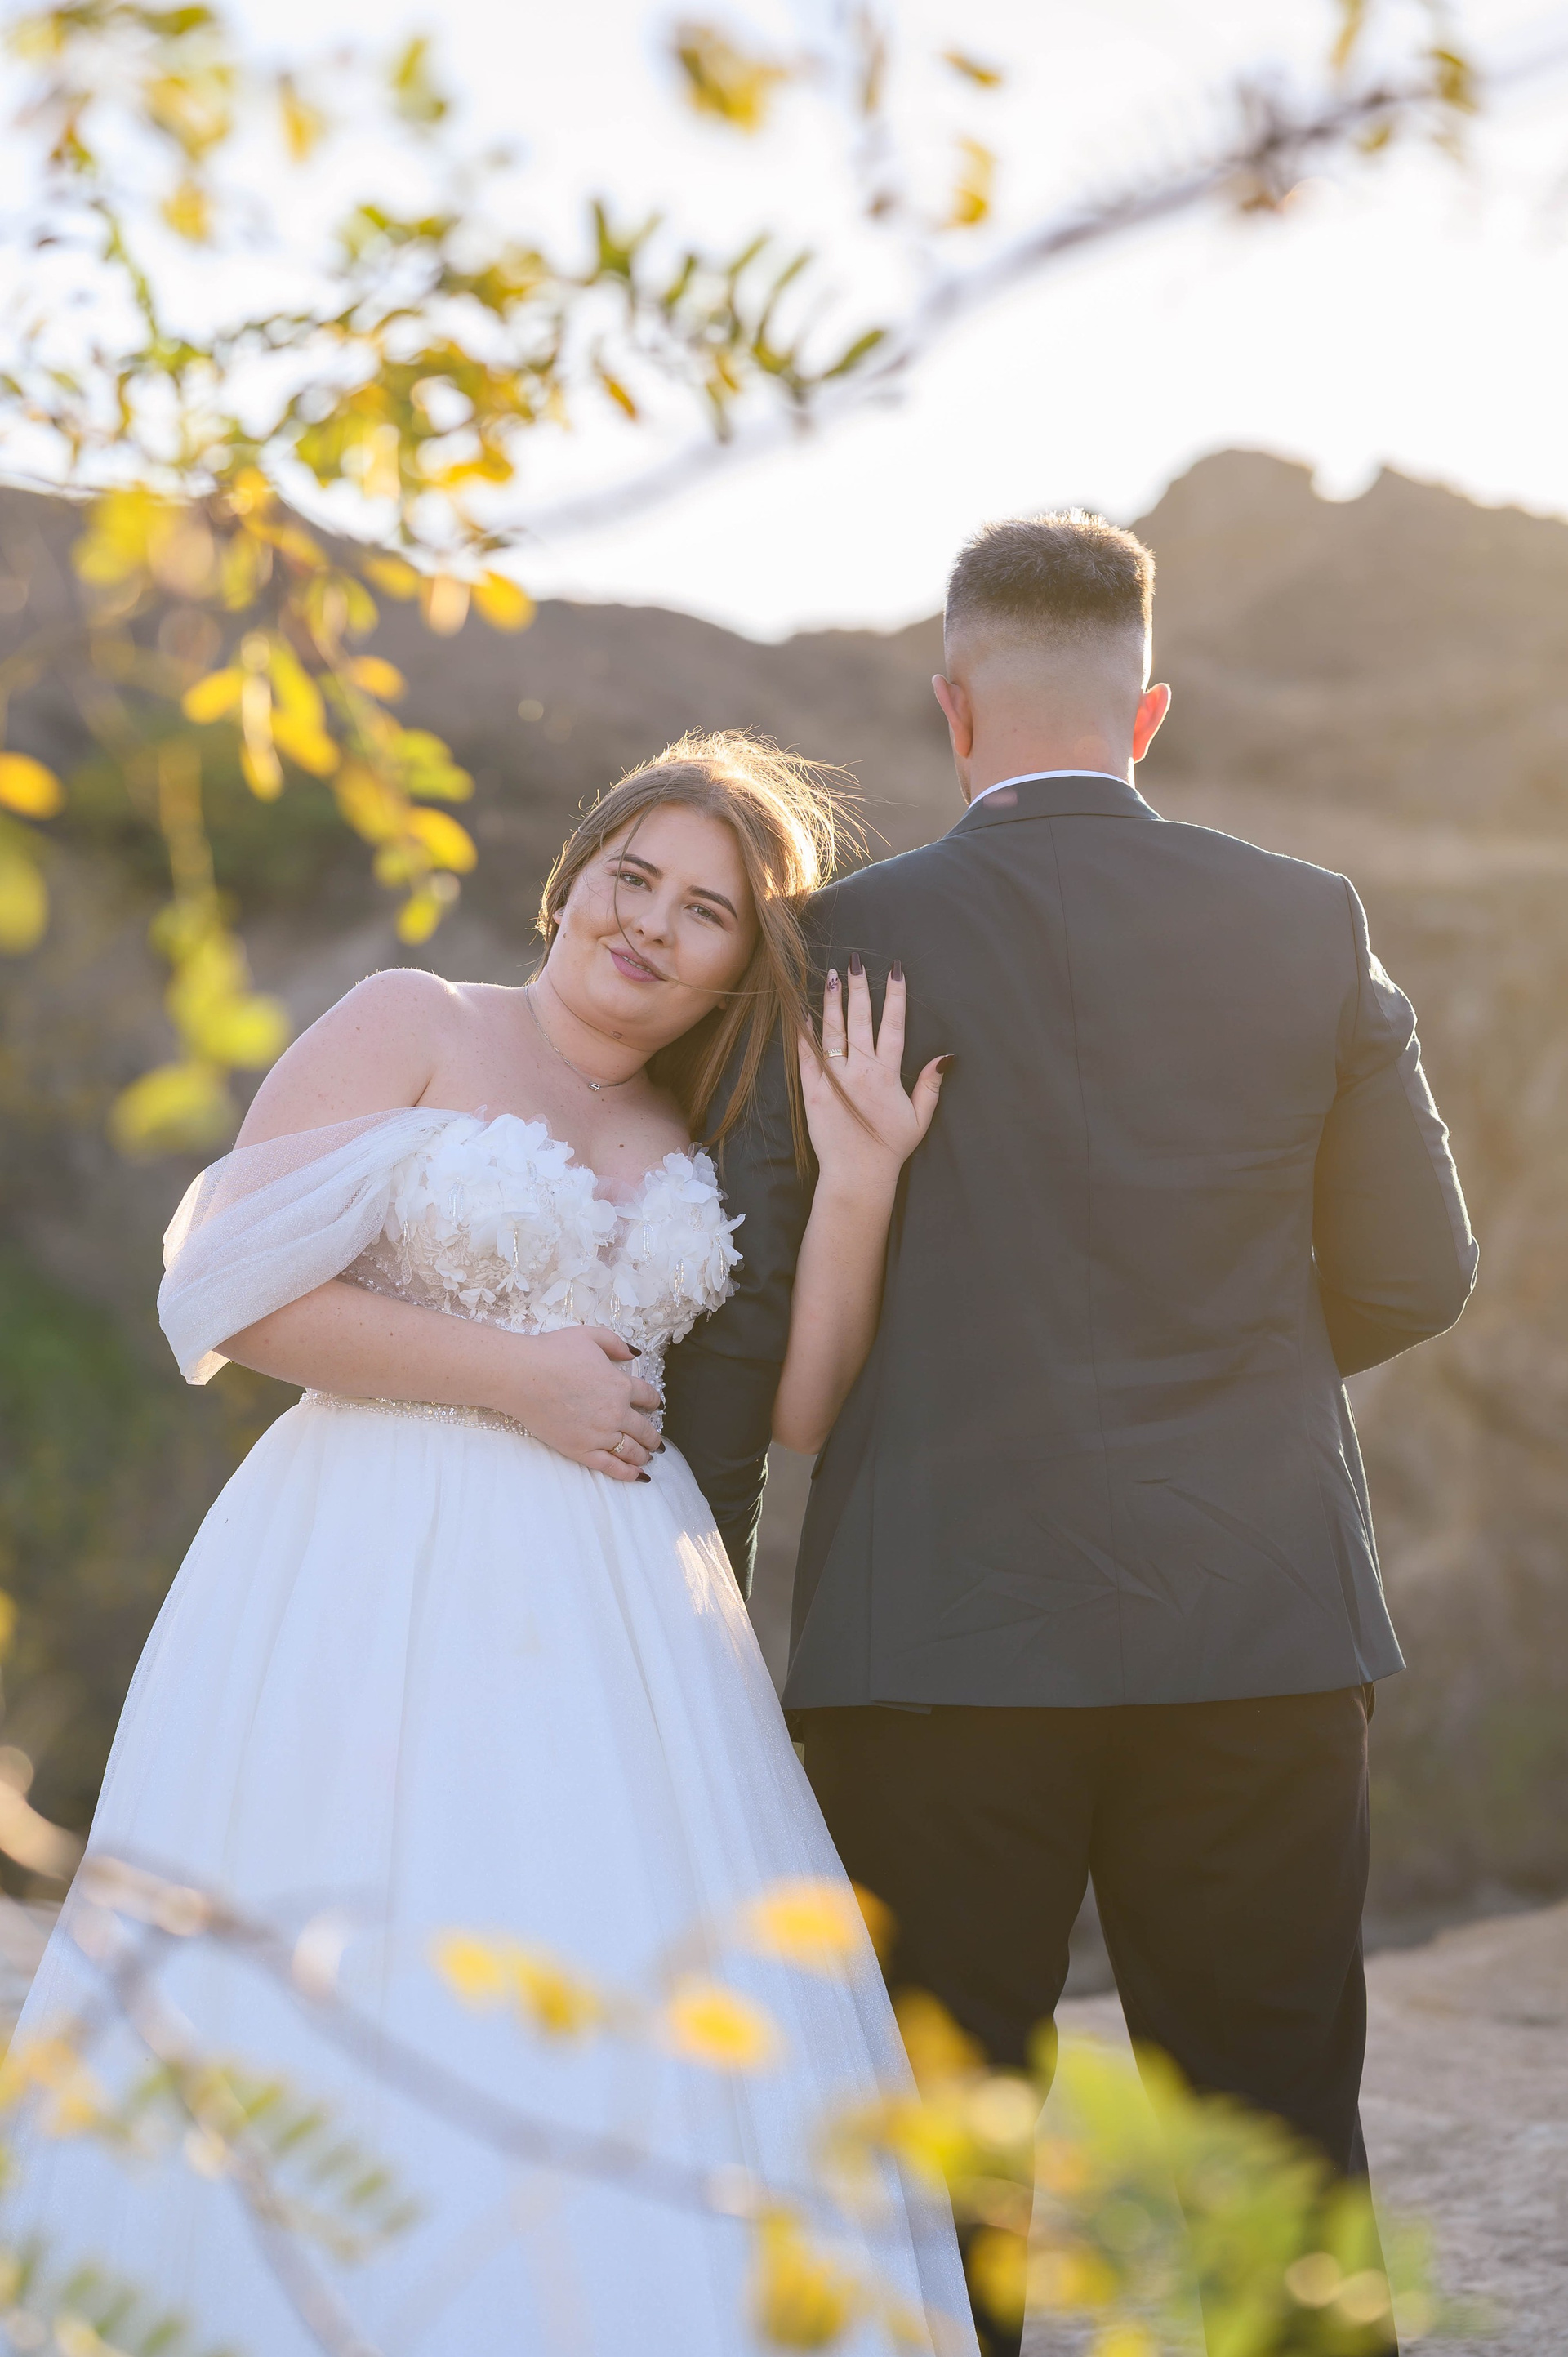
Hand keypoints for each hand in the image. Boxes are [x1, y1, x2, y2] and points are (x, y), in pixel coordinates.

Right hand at [497, 1325, 663, 1480]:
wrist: (522, 1376)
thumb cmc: (552, 1352)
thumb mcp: (589, 1335)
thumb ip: (615, 1343)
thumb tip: (633, 1353)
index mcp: (620, 1385)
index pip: (647, 1396)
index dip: (654, 1402)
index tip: (655, 1406)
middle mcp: (616, 1412)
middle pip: (644, 1429)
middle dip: (653, 1437)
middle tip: (656, 1443)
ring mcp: (600, 1434)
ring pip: (631, 1450)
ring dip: (643, 1455)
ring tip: (648, 1458)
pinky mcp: (581, 1450)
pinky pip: (611, 1466)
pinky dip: (628, 1473)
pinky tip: (638, 1476)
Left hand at [798, 957, 947, 1195]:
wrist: (857, 1175)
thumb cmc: (890, 1148)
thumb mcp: (920, 1118)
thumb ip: (930, 1085)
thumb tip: (945, 1056)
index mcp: (888, 1074)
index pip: (894, 1025)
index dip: (895, 995)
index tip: (895, 970)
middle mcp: (861, 1071)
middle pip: (861, 1019)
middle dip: (859, 987)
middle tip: (855, 961)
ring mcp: (835, 1080)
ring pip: (833, 1032)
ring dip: (832, 1002)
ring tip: (830, 976)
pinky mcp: (814, 1092)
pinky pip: (807, 1057)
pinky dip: (804, 1034)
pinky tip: (803, 1013)